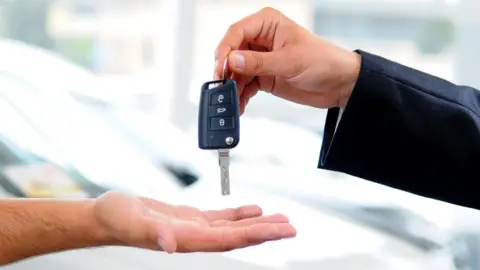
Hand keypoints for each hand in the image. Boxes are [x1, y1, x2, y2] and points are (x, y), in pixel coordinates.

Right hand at [94, 191, 295, 252]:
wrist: (107, 215)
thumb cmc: (116, 219)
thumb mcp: (132, 222)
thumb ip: (153, 233)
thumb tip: (171, 245)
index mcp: (188, 239)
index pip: (229, 239)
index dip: (256, 234)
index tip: (279, 231)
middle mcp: (196, 237)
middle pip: (238, 236)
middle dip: (266, 231)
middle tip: (292, 227)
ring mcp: (194, 228)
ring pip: (233, 227)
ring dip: (257, 223)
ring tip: (280, 219)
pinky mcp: (189, 217)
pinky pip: (220, 218)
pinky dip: (239, 214)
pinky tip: (252, 210)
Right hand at [214, 7, 360, 112]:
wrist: (340, 84)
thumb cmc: (324, 61)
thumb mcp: (290, 61)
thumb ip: (259, 62)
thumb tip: (233, 60)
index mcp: (268, 24)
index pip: (237, 32)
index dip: (226, 50)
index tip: (221, 67)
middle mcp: (261, 39)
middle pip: (232, 53)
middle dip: (226, 71)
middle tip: (222, 87)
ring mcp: (261, 59)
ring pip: (236, 72)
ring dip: (232, 87)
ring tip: (230, 102)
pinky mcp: (264, 76)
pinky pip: (245, 85)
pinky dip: (241, 96)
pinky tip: (239, 106)